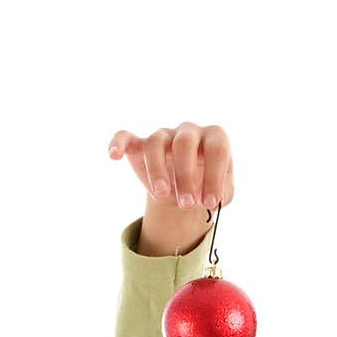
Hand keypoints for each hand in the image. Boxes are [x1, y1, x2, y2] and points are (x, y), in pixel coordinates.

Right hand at [108, 121, 234, 210]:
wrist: (187, 194)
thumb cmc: (207, 189)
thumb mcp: (222, 194)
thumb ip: (222, 193)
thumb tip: (212, 198)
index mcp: (215, 138)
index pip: (216, 150)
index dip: (214, 177)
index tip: (210, 203)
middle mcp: (189, 131)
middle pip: (184, 144)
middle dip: (186, 176)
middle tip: (187, 205)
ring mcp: (164, 135)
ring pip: (156, 143)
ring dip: (158, 169)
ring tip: (162, 195)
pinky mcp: (140, 144)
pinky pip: (126, 136)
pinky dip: (118, 143)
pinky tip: (114, 155)